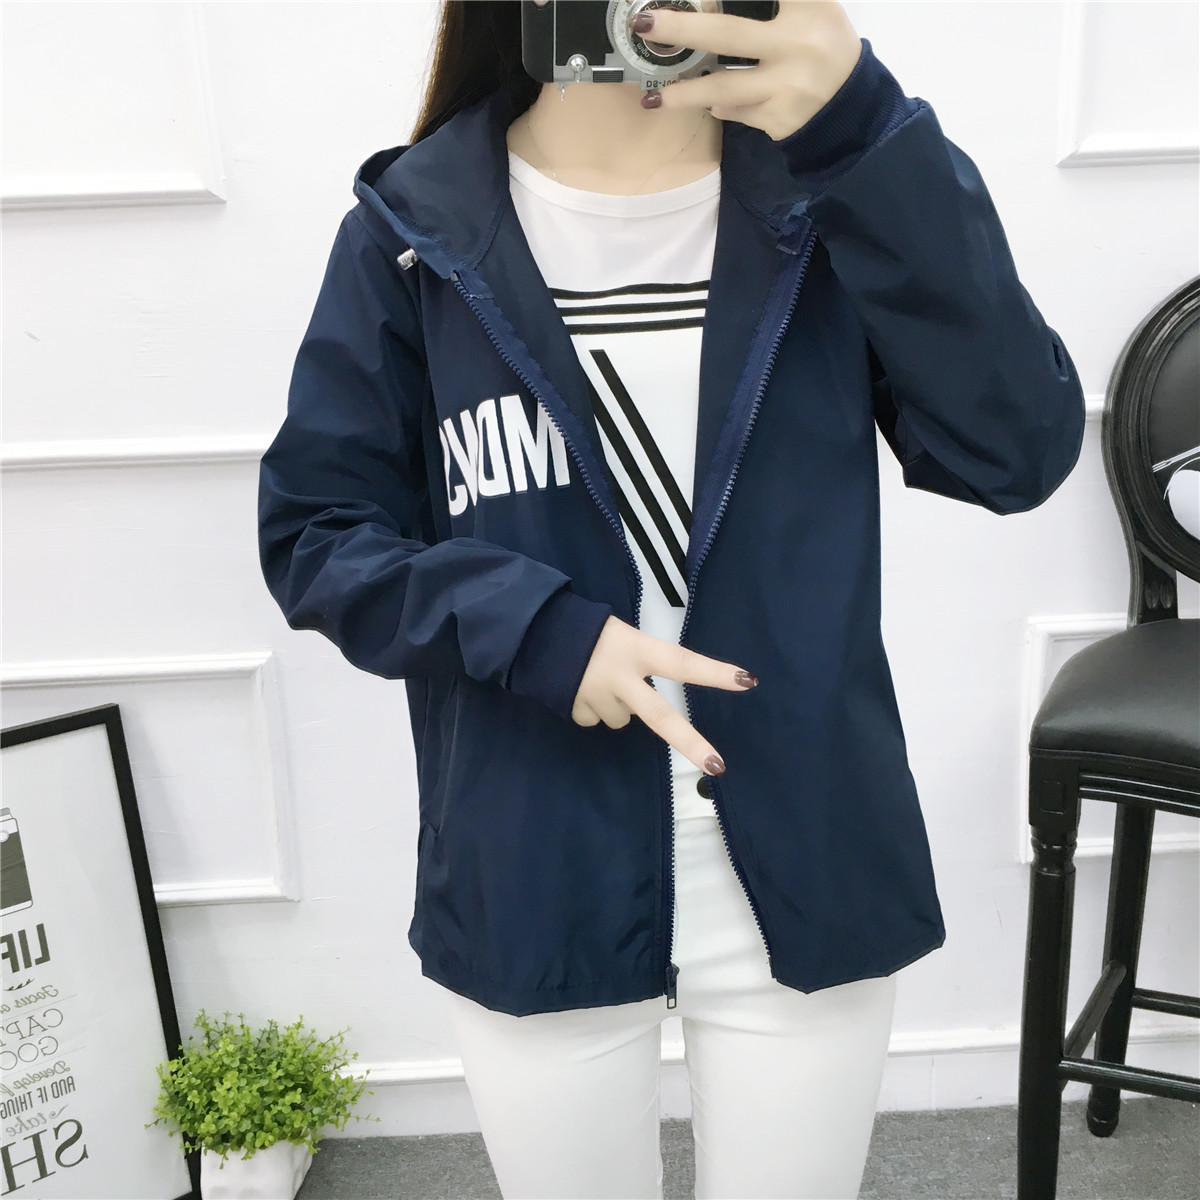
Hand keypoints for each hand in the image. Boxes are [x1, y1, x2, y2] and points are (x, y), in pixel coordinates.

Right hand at [572, 615, 757, 775]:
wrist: (535, 635)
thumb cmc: (589, 630)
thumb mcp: (621, 634)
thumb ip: (641, 661)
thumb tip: (654, 693)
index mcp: (636, 649)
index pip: (681, 661)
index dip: (713, 672)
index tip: (747, 681)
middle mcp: (620, 676)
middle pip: (660, 715)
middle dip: (690, 742)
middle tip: (717, 766)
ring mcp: (598, 696)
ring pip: (623, 719)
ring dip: (616, 705)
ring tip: (595, 678)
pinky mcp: (577, 710)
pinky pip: (596, 720)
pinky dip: (592, 708)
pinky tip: (579, 687)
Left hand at [634, 0, 862, 141]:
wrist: (850, 106)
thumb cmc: (825, 44)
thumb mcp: (813, 7)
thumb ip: (776, 0)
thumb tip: (712, 1)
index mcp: (808, 7)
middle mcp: (795, 46)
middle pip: (727, 34)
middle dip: (683, 27)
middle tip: (645, 24)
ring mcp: (785, 87)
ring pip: (722, 87)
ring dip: (684, 93)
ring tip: (654, 98)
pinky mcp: (777, 119)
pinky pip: (735, 110)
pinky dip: (717, 104)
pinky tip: (705, 102)